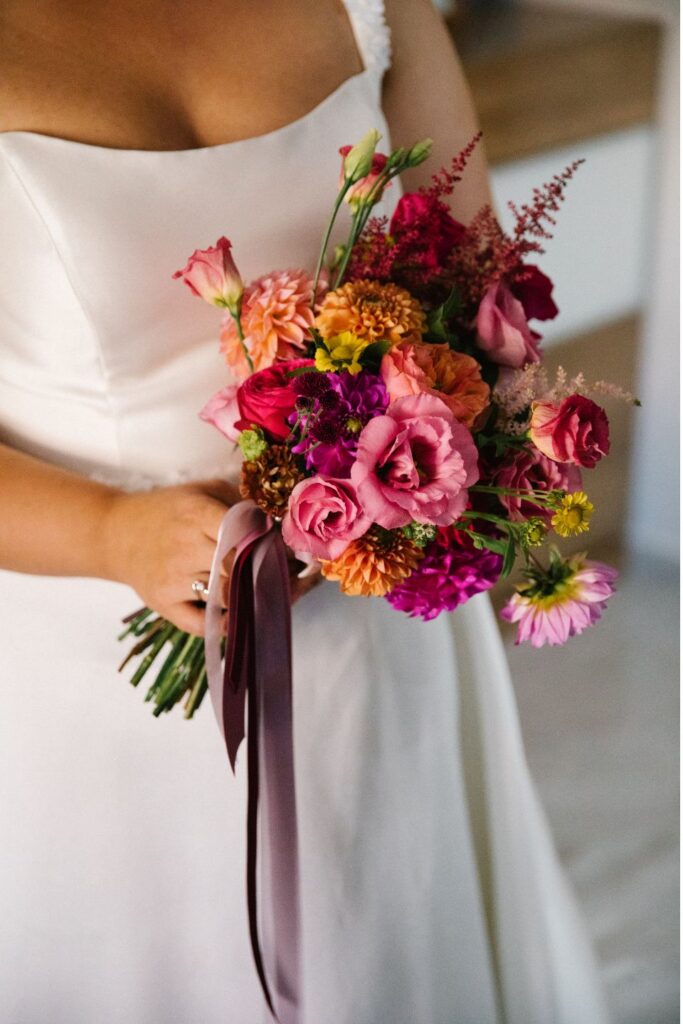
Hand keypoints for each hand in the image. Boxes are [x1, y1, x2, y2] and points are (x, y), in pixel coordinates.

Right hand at [104, 479, 321, 634]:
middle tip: (299, 576)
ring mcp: (172, 579)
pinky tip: (245, 616)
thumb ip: (243, 502)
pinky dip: (227, 625)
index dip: (276, 544)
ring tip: (282, 594)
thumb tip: (285, 521)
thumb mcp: (203, 491)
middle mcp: (184, 547)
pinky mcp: (163, 604)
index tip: (296, 550)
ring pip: (228, 597)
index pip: (246, 533)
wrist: (115, 533)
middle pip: (241, 568)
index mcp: (196, 514)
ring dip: (258, 598)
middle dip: (275, 573)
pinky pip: (202, 624)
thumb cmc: (169, 510)